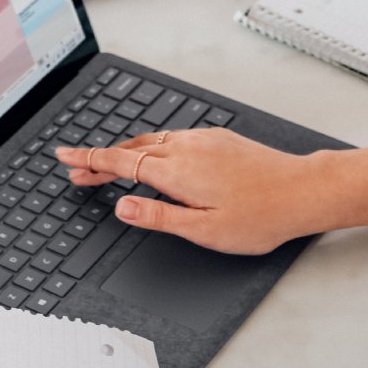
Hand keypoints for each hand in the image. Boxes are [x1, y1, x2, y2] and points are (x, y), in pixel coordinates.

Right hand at [55, 128, 332, 254]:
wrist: (302, 190)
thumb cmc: (260, 216)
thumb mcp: (203, 230)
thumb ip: (158, 217)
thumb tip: (122, 207)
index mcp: (177, 172)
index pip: (119, 162)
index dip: (88, 160)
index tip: (65, 156)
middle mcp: (187, 148)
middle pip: (130, 149)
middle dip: (100, 159)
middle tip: (77, 170)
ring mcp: (203, 140)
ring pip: (151, 141)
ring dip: (124, 152)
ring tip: (108, 166)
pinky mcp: (218, 138)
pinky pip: (172, 137)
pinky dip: (151, 146)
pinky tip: (153, 157)